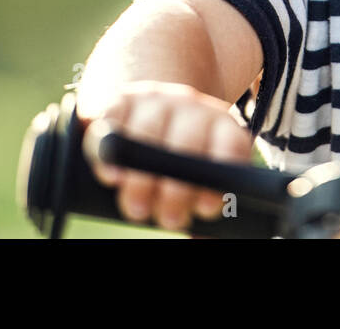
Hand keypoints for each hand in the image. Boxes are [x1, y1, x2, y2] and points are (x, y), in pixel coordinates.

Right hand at [76, 80, 252, 232]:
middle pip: (188, 140)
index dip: (222, 174)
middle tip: (170, 221)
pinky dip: (108, 150)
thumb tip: (202, 239)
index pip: (231, 145)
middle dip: (178, 187)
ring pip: (148, 130)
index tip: (207, 209)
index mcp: (221, 126)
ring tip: (137, 209)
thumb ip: (204, 206)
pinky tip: (111, 175)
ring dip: (141, 176)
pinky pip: (112, 119)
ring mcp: (154, 100)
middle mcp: (191, 107)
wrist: (145, 116)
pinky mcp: (119, 99)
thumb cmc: (180, 167)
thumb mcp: (200, 181)